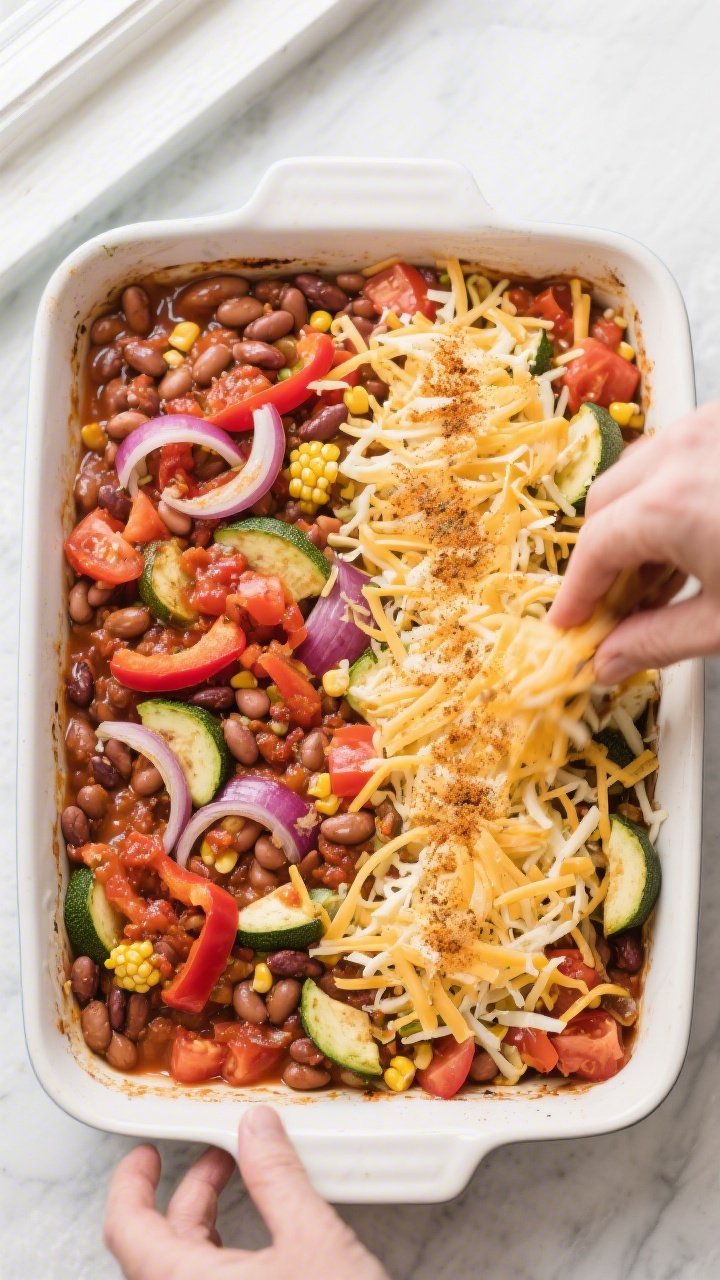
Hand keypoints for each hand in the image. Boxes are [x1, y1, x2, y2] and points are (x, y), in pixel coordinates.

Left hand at [104, 1106, 388, 1279]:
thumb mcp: (313, 1242)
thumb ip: (277, 1178)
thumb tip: (256, 1130)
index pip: (126, 1229)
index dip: (131, 1183)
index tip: (147, 1154)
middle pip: (158, 1247)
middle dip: (190, 1192)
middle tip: (217, 1157)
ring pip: (184, 1272)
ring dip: (208, 1226)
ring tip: (243, 1187)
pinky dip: (223, 1260)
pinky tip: (259, 1244)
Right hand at [547, 402, 719, 681]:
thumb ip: (657, 641)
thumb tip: (607, 660)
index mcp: (672, 503)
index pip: (596, 549)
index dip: (578, 593)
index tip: (571, 623)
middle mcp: (685, 449)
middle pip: (606, 500)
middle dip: (604, 554)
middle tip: (618, 605)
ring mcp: (711, 427)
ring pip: (640, 470)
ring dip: (637, 521)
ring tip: (665, 574)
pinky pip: (680, 452)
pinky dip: (672, 492)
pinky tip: (697, 535)